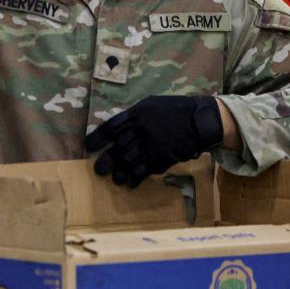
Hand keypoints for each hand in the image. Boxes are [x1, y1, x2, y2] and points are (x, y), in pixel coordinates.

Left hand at [84, 95, 223, 187]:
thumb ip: (133, 116)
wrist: (201, 120)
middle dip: (106, 160)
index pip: (111, 127)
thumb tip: (117, 129)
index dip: (97, 138)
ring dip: (119, 172)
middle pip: (117, 148)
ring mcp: (151, 144)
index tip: (88, 146)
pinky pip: (144, 170)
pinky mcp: (162, 157)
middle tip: (98, 170)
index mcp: (137, 114)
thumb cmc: (175, 110)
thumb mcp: (151, 105)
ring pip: (128, 161)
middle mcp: (141, 129)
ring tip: (114, 179)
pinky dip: (135, 179)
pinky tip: (130, 183)